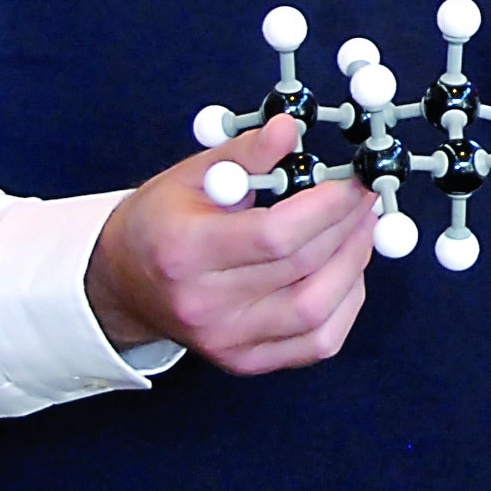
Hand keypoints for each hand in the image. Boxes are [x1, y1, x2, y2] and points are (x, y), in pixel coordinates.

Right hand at [85, 115, 376, 374]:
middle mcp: (205, 306)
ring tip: (360, 229)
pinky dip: (346, 304)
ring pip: (319, 312)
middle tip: (366, 198)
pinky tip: (347, 271)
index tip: (354, 182)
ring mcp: (227, 341)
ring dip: (354, 265)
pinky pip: (318, 342)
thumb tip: (290, 129)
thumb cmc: (160, 223)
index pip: (274, 236)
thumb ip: (245, 153)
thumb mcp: (191, 175)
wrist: (124, 284)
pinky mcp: (246, 362)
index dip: (327, 207)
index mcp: (185, 252)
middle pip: (302, 269)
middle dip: (348, 227)